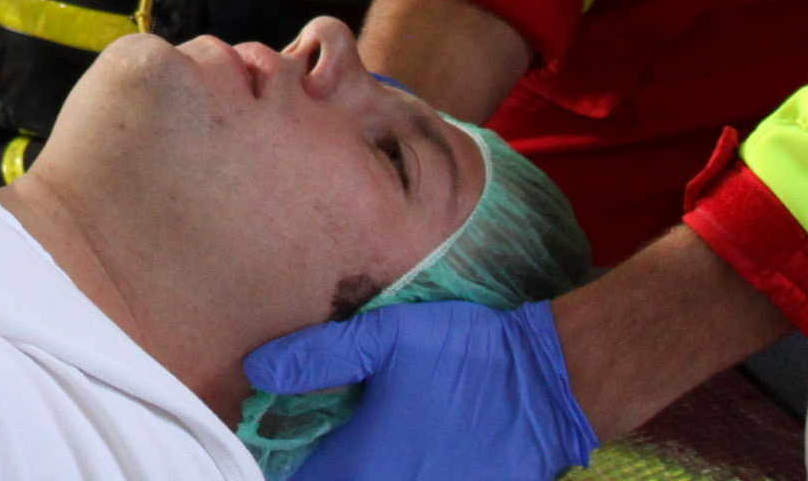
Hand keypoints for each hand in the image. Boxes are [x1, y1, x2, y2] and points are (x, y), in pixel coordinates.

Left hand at [243, 301, 597, 480]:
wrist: (550, 388)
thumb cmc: (465, 359)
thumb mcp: (387, 339)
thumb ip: (318, 357)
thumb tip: (258, 371)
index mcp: (363, 466)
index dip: (280, 465)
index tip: (272, 442)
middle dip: (317, 469)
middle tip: (309, 442)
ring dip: (353, 471)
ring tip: (353, 445)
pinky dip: (396, 473)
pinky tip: (401, 453)